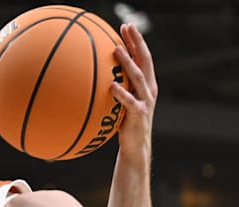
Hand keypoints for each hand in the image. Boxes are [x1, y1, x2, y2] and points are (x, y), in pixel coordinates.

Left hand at [112, 23, 158, 158]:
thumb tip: (91, 77)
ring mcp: (145, 101)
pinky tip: (111, 85)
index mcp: (145, 84)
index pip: (142, 57)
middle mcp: (148, 89)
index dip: (136, 40)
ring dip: (127, 62)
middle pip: (145, 60)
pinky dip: (121, 93)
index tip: (127, 25)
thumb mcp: (120, 103)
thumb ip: (114, 88)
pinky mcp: (139, 114)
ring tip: (116, 49)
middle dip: (137, 42)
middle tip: (128, 26)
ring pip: (138, 77)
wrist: (135, 146)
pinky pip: (130, 102)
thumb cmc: (124, 124)